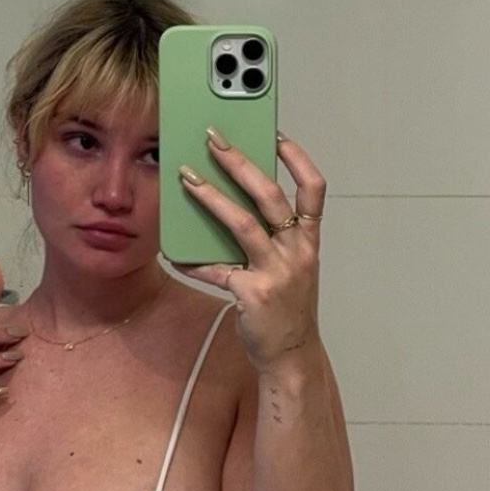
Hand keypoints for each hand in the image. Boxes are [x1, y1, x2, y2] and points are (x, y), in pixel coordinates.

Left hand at [173, 130, 325, 370]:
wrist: (291, 355)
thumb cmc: (286, 309)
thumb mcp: (289, 269)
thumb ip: (270, 239)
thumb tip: (229, 206)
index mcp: (308, 242)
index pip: (313, 190)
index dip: (297, 159)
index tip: (275, 135)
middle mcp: (297, 253)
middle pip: (270, 195)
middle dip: (239, 162)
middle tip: (214, 139)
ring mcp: (276, 273)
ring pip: (243, 224)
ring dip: (211, 197)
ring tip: (187, 177)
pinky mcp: (252, 293)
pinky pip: (216, 269)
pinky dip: (193, 260)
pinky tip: (175, 252)